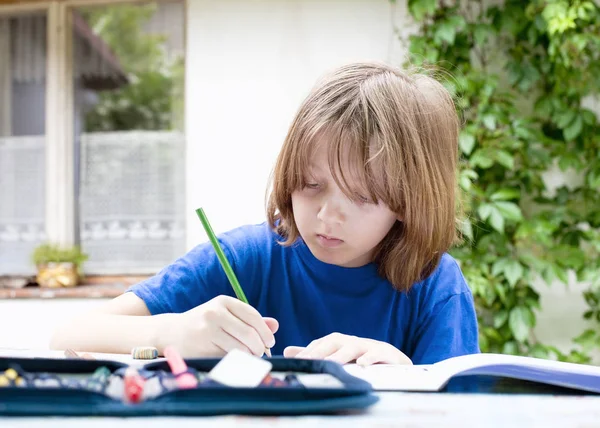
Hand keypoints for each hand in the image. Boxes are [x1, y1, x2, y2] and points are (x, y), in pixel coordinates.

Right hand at [161, 295, 277, 357]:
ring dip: (249, 356)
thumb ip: (250, 319)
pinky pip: (227, 358)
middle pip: (249, 334)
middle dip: (259, 347)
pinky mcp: (202, 348)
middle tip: (260, 353)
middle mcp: (215, 313)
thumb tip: (275, 325)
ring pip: (240, 348)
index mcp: (223, 301)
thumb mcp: (225, 314)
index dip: (265, 331)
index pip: (253, 316)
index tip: (270, 342)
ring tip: (248, 356)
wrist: (171, 332)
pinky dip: (236, 362)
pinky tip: (235, 360)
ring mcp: (207, 331)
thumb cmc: (204, 324)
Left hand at [283, 333, 411, 365]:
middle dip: (320, 351)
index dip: (308, 352)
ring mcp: (367, 345)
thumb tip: (287, 351)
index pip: (320, 344)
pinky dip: (369, 357)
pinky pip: (375, 354)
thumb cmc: (360, 356)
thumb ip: (314, 353)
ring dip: (341, 355)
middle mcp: (350, 341)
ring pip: (352, 347)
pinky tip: (362, 364)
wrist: (392, 358)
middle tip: (307, 362)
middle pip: (333, 342)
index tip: (296, 362)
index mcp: (338, 341)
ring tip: (331, 363)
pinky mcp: (383, 352)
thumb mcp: (337, 355)